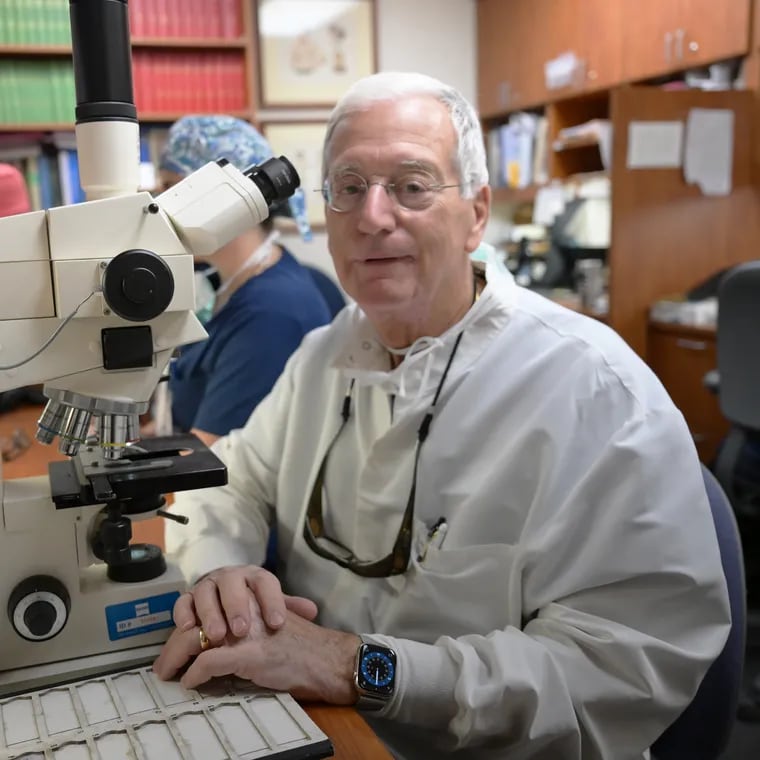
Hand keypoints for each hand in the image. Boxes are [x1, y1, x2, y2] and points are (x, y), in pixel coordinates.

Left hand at [153, 602, 360, 703]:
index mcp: (249, 594)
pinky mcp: (250, 654)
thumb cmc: (300, 644)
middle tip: (163, 666)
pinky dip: (196, 674)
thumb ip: (247, 619)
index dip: (185, 620)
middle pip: (196, 619)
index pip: (205, 599)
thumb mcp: (268, 621)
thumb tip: (215, 636)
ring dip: (177, 658)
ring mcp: (247, 630)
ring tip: (170, 674)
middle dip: (174, 644)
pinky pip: (209, 663)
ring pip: (197, 638)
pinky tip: (191, 683)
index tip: (176, 640)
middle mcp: (246, 606)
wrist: (325, 659)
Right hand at [173, 564, 317, 642]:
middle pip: (232, 583)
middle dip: (237, 606)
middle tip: (242, 630)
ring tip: (217, 636)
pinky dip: (183, 614)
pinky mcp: (188, 598)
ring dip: (210, 613)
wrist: (225, 601)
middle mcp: (230, 577)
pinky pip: (182, 602)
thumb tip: (312, 611)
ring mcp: (207, 585)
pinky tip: (188, 629)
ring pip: (206, 592)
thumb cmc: (252, 608)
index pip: (265, 582)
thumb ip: (289, 608)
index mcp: (254, 577)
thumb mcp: (271, 606)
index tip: (278, 624)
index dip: (272, 601)